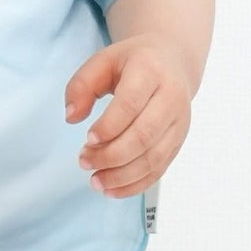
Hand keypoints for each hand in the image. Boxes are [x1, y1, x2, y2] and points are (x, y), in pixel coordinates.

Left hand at [64, 34, 194, 198]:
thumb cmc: (133, 61)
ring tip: (95, 181)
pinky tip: (113, 189)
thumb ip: (81, 85)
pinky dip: (136, 185)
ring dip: (122, 175)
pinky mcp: (179, 141)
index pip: (131, 104)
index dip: (108, 126)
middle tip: (84, 161)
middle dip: (111, 155)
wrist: (172, 61)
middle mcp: (171, 98)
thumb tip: (71, 117)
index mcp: (150, 71)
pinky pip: (160, 169)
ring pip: (154, 157)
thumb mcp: (103, 60)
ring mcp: (179, 122)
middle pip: (144, 135)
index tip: (87, 139)